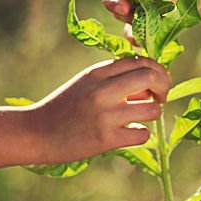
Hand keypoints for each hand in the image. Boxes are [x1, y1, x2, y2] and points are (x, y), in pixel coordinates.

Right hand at [30, 58, 169, 163]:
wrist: (35, 132)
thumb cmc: (65, 106)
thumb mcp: (86, 82)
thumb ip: (114, 78)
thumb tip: (150, 83)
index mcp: (98, 72)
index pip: (141, 60)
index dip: (157, 71)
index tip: (156, 82)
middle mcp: (103, 90)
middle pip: (152, 77)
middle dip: (164, 87)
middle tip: (160, 98)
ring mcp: (105, 115)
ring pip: (153, 109)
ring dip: (153, 114)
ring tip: (141, 118)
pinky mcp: (105, 139)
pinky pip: (142, 134)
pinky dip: (140, 134)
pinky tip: (129, 134)